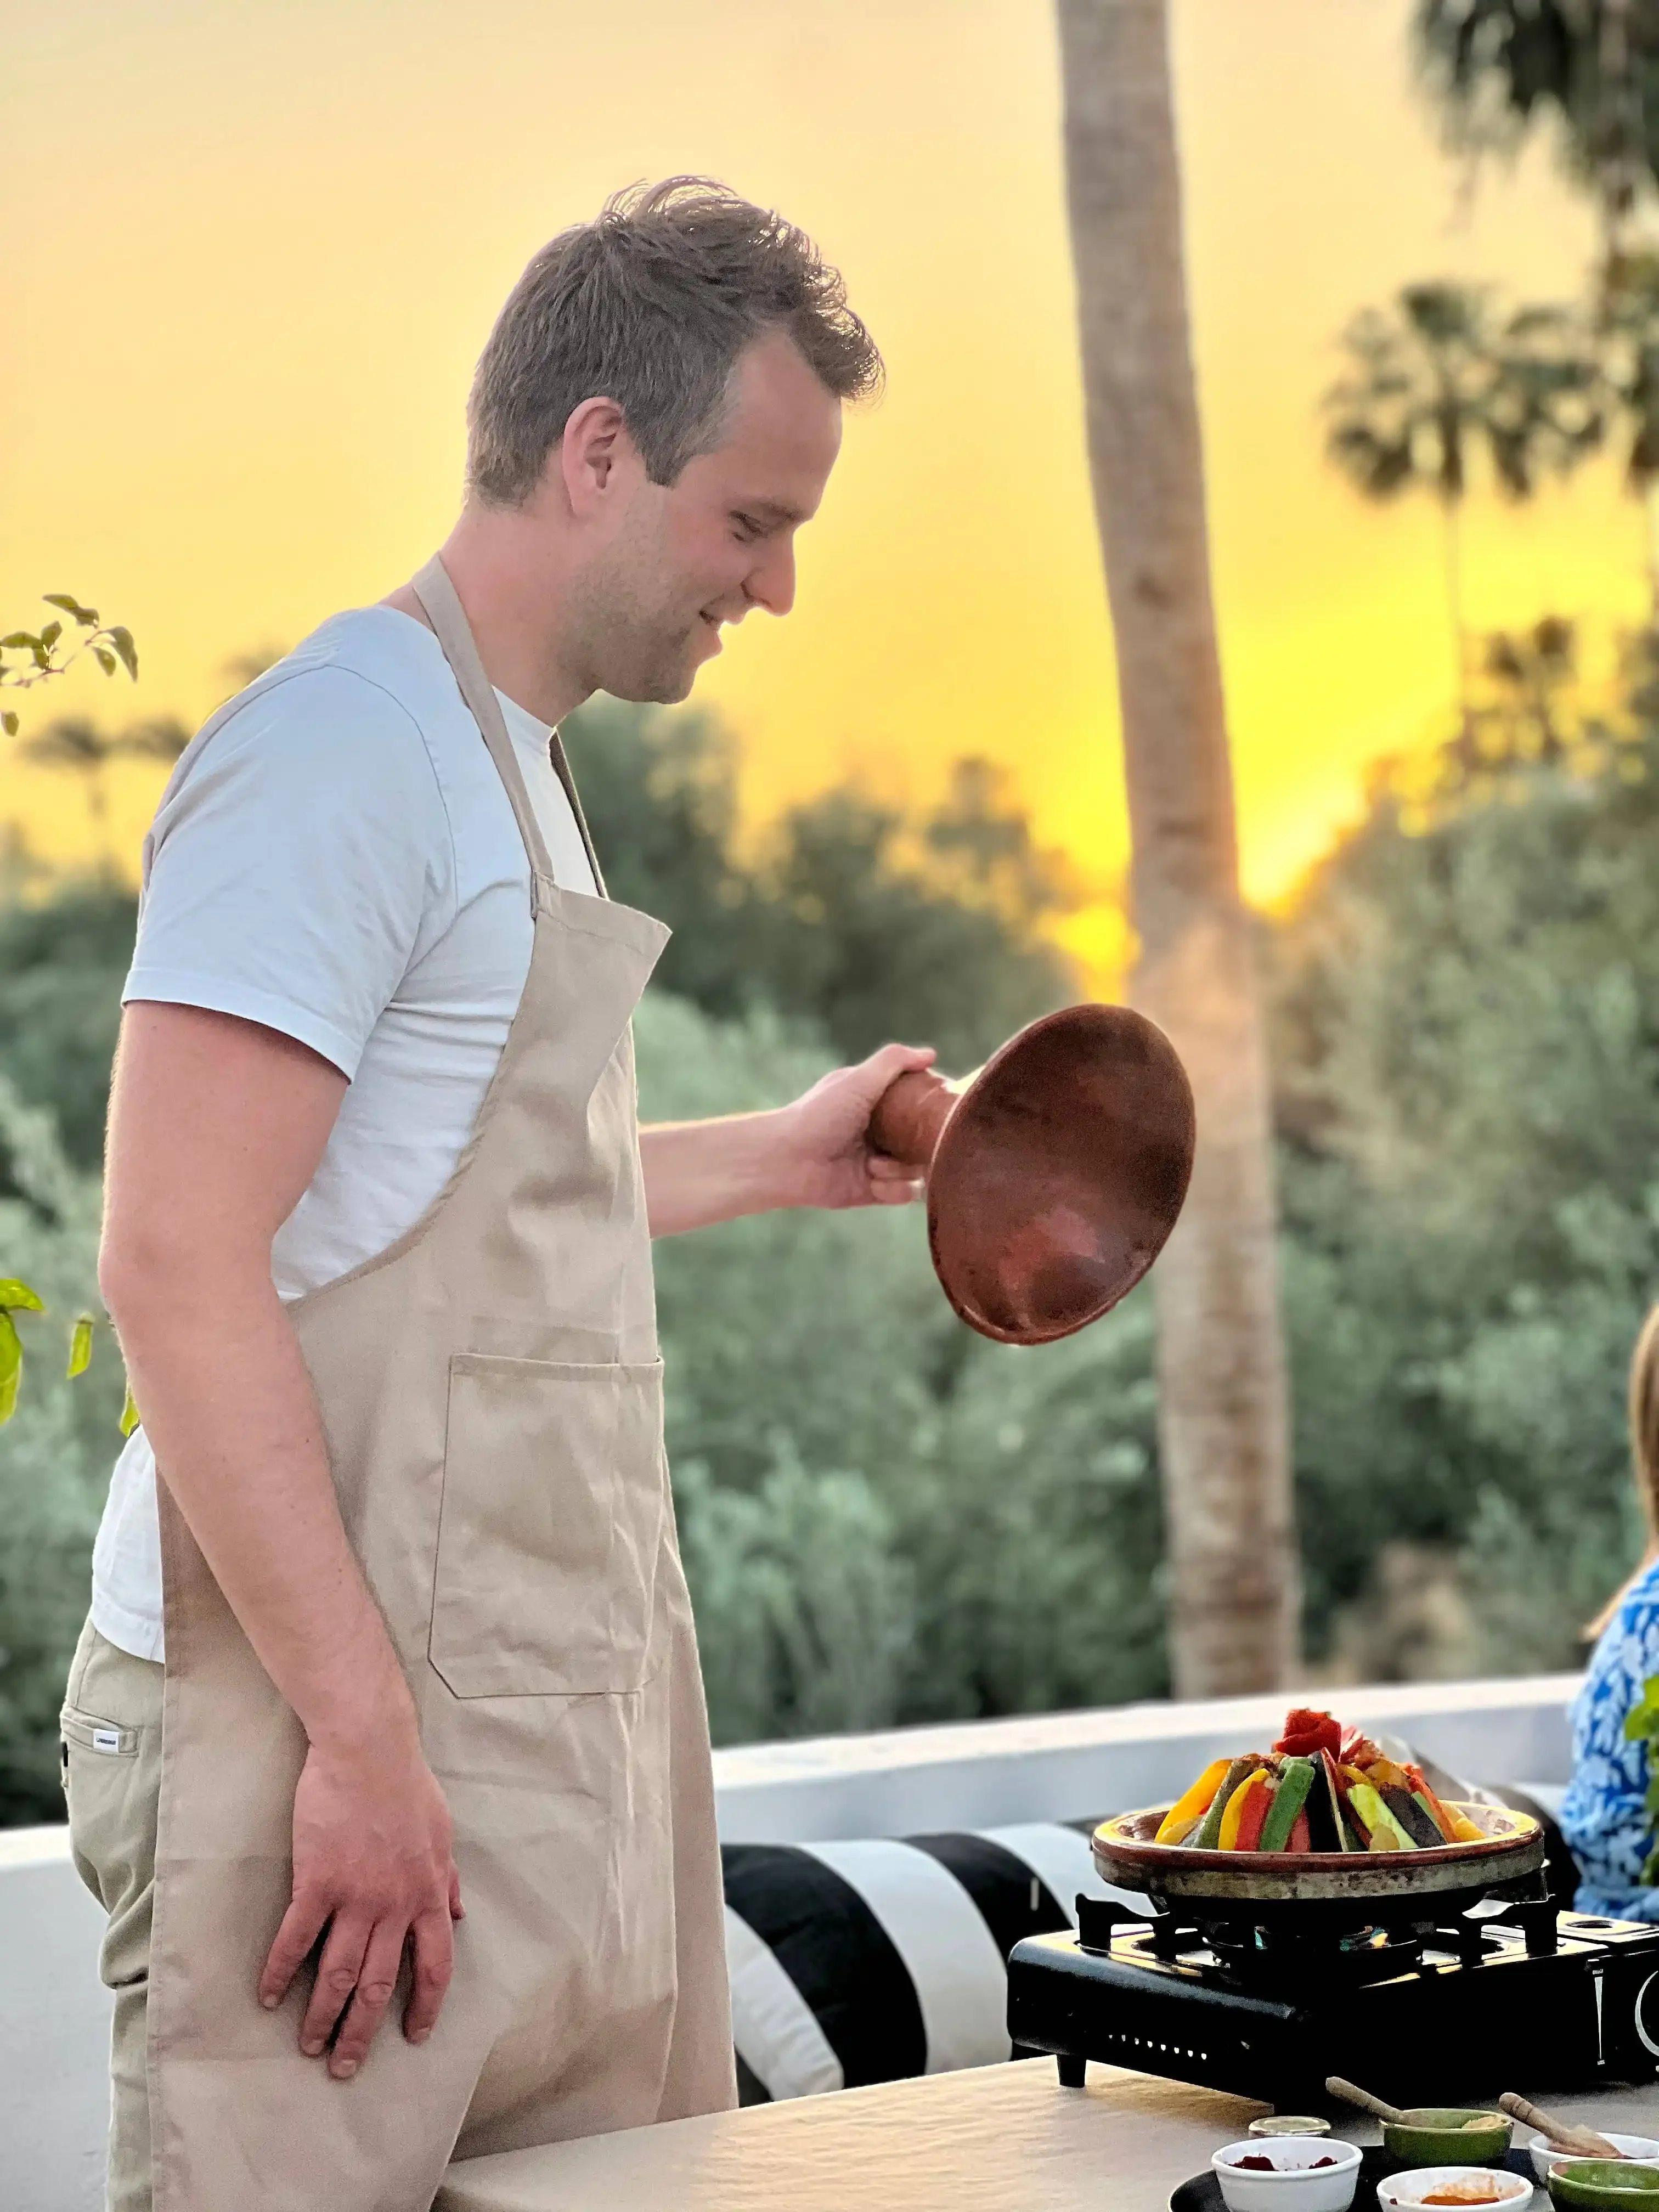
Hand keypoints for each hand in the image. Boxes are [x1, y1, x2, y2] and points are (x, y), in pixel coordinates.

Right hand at [259, 1730, 462, 2078]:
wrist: (368, 1751)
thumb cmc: (407, 1787)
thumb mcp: (442, 1834)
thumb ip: (448, 1880)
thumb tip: (459, 1915)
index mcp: (428, 1895)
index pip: (435, 1966)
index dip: (424, 2007)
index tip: (412, 2036)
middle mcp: (394, 1906)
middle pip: (379, 1985)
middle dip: (362, 2031)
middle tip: (344, 2066)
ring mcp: (355, 1897)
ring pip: (337, 1974)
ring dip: (321, 2016)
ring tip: (308, 2045)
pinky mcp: (316, 1883)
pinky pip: (295, 1940)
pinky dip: (279, 1973)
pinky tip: (267, 1996)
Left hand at [772, 1041, 937, 1210]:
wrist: (786, 1159)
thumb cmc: (818, 1114)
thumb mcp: (858, 1079)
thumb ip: (894, 1061)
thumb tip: (931, 1054)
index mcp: (878, 1104)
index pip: (919, 1104)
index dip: (933, 1107)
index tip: (942, 1108)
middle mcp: (881, 1133)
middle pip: (925, 1140)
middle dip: (924, 1145)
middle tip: (914, 1143)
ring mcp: (879, 1163)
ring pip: (918, 1169)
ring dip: (901, 1167)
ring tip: (874, 1163)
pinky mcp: (874, 1191)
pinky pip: (905, 1193)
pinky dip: (894, 1188)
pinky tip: (873, 1179)